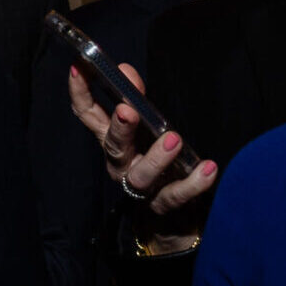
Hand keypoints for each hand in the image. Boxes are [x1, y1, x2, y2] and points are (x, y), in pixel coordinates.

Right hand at [65, 65, 217, 219]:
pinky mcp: (163, 205)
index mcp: (112, 140)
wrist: (169, 217)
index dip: (80, 92)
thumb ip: (136, 98)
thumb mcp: (145, 127)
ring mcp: (141, 187)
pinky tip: (207, 168)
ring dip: (155, 157)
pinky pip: (176, 195)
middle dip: (119, 128)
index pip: (88, 115)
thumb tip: (125, 70)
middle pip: (113, 147)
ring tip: (173, 140)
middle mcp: (120, 164)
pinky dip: (192, 183)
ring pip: (141, 176)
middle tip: (128, 111)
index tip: (78, 68)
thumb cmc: (154, 160)